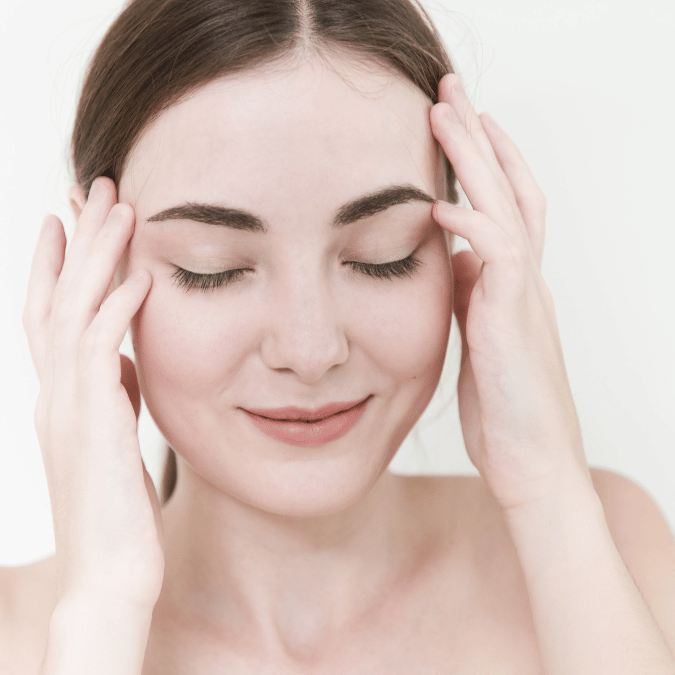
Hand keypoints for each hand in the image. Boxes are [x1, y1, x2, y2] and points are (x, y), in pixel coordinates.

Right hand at [22, 177, 163, 608]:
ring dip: (97, 259)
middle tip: (91, 188)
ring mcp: (69, 411)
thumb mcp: (112, 443)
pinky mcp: (96, 429)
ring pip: (76, 315)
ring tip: (118, 208)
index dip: (53, 265)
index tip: (64, 218)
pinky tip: (140, 278)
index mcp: (61, 398)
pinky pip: (102, 355)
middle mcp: (55, 396)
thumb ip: (113, 398)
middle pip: (57, 300)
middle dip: (74, 241)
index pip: (48, 316)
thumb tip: (126, 362)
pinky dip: (119, 312)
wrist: (109, 578)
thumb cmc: (116, 513)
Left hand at [430, 74, 591, 514]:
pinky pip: (501, 261)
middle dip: (478, 138)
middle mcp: (523, 284)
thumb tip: (451, 260)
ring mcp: (524, 301)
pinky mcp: (514, 327)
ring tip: (447, 115)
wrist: (531, 468)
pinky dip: (475, 228)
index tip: (458, 125)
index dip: (485, 163)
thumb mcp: (477, 342)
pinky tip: (443, 210)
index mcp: (511, 288)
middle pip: (510, 192)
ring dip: (477, 161)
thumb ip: (469, 298)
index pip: (506, 207)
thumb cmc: (502, 412)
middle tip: (451, 91)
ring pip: (508, 210)